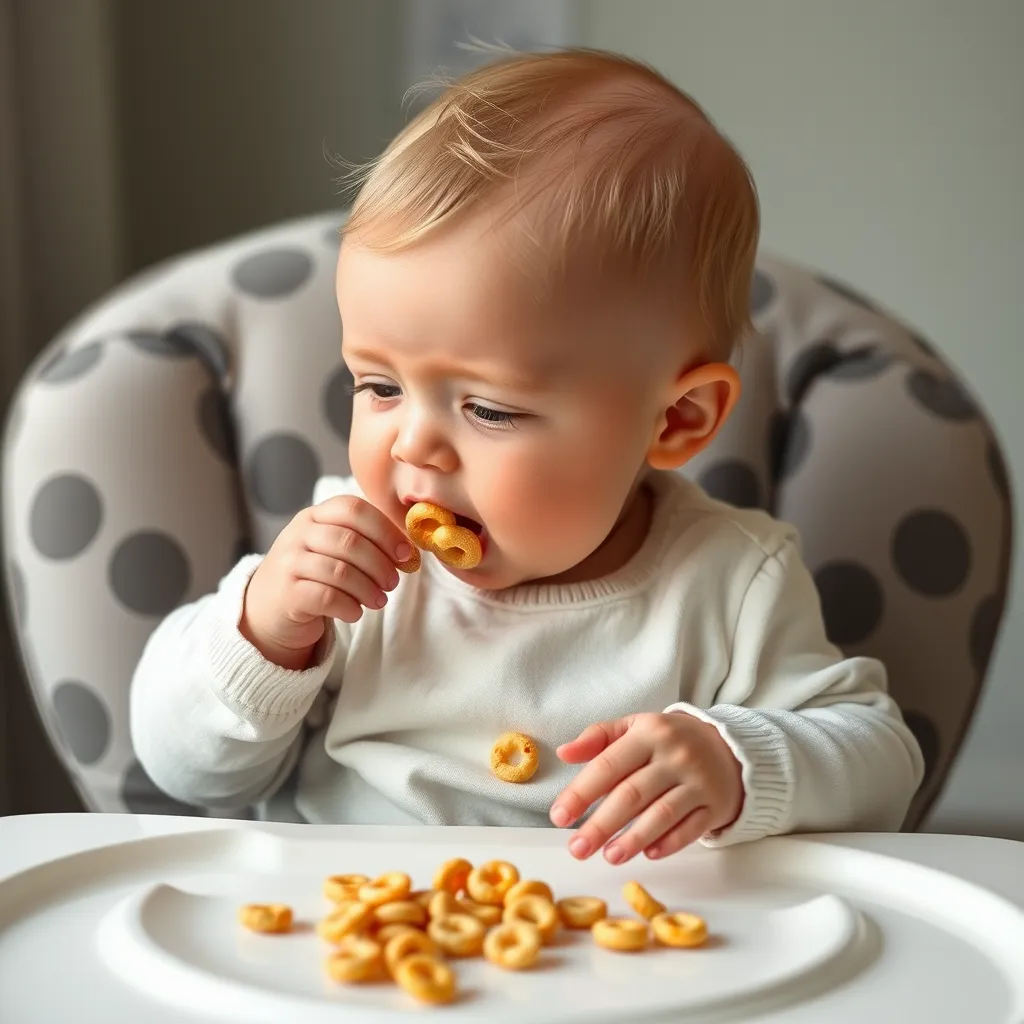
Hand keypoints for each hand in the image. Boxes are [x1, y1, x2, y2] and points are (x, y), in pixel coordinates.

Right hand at [241, 495, 411, 668]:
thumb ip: (364, 542)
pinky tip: (355, 612)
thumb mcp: (331, 548)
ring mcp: (289, 563)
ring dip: (368, 589)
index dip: (385, 530)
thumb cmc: (312, 575)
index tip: (405, 553)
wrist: (268, 607)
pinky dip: (349, 607)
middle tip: (393, 583)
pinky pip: (327, 597)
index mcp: (315, 515)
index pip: (354, 508)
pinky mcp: (287, 594)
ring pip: (340, 571)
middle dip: (380, 564)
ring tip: (379, 601)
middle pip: (350, 541)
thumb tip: (407, 552)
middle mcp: (298, 533)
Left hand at [549, 712, 743, 863]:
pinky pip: (691, 828)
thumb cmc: (668, 740)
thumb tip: (563, 753)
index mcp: (649, 733)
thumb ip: (598, 737)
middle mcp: (675, 756)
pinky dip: (669, 843)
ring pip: (662, 814)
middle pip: (632, 794)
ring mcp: (698, 781)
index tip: (558, 817)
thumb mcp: (634, 727)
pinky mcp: (715, 805)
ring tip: (609, 856)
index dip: (581, 792)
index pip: (608, 765)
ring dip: (633, 839)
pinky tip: (648, 854)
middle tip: (576, 849)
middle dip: (601, 825)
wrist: (727, 746)